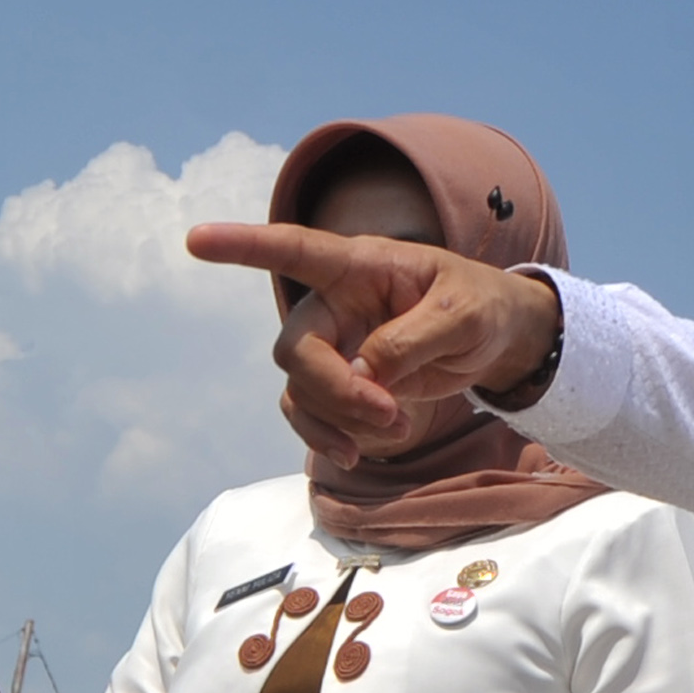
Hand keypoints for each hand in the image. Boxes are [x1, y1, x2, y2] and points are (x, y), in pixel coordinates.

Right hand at [180, 222, 560, 449]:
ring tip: (393, 429)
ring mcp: (334, 344)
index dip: (243, 246)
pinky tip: (360, 451)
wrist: (498, 336)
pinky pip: (309, 412)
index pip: (295, 250)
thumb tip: (362, 372)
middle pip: (297, 349)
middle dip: (333, 390)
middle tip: (387, 411)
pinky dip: (328, 436)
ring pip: (298, 388)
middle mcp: (335, 303)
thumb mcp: (463, 316)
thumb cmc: (481, 307)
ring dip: (335, 419)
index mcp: (361, 266)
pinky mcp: (341, 382)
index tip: (195, 240)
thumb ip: (412, 339)